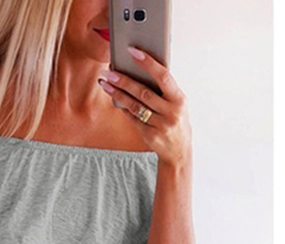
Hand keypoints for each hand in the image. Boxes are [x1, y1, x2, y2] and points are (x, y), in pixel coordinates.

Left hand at [98, 47, 191, 167]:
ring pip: (135, 106)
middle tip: (109, 71)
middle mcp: (171, 112)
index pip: (163, 76)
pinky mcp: (150, 135)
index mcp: (179, 99)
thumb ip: (164, 89)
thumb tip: (141, 69)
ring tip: (105, 83)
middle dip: (124, 80)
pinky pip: (133, 118)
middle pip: (143, 92)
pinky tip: (114, 98)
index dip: (148, 63)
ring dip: (118, 93)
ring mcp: (160, 125)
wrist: (179, 150)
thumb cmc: (176, 119)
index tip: (133, 51)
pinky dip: (123, 107)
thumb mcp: (177, 103)